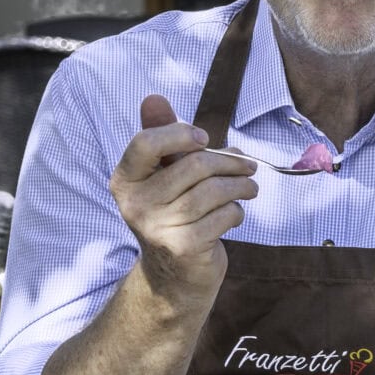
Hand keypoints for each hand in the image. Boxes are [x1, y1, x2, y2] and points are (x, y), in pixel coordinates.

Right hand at [110, 95, 258, 300]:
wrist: (175, 276)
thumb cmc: (176, 213)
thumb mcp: (167, 174)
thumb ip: (162, 136)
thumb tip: (152, 97)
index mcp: (125, 180)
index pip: (146, 143)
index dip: (179, 134)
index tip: (204, 139)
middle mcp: (135, 204)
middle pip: (193, 166)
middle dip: (229, 162)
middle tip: (248, 165)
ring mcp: (157, 227)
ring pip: (213, 190)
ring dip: (241, 186)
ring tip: (250, 187)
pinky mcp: (183, 246)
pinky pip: (223, 216)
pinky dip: (236, 212)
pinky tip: (233, 215)